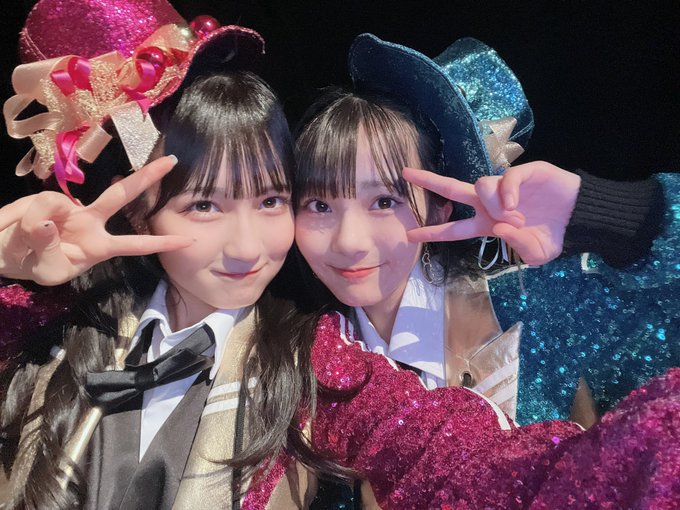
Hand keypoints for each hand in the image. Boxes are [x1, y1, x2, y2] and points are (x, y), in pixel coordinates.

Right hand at [0, 155, 191, 284]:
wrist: (4, 252)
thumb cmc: (33, 265)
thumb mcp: (46, 270)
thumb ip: (47, 247)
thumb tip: (48, 220)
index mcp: (99, 246)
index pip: (136, 244)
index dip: (161, 243)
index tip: (190, 239)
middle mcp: (90, 222)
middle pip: (122, 196)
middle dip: (146, 178)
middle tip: (172, 161)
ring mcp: (68, 208)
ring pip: (56, 204)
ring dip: (35, 222)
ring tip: (23, 237)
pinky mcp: (45, 200)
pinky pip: (37, 205)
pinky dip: (24, 218)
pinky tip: (16, 227)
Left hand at [404, 161, 580, 264]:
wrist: (579, 218)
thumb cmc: (554, 235)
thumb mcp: (537, 253)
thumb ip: (517, 246)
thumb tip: (500, 228)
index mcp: (487, 224)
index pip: (454, 228)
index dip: (432, 231)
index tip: (409, 234)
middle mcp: (490, 204)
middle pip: (452, 189)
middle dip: (428, 181)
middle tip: (405, 174)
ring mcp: (504, 187)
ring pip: (480, 186)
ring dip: (493, 204)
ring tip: (515, 218)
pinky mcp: (522, 173)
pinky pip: (503, 178)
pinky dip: (506, 192)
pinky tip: (515, 206)